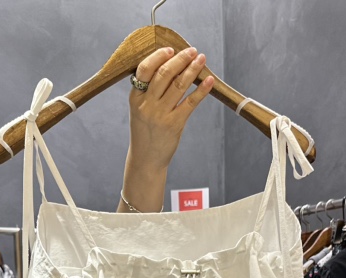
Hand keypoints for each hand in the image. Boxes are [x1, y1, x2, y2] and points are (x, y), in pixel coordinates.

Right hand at [119, 46, 214, 212]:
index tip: (170, 49)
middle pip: (164, 74)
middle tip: (192, 51)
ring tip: (201, 59)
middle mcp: (147, 105)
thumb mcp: (139, 110)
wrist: (146, 160)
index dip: (158, 57)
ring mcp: (160, 115)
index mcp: (135, 98)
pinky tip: (209, 81)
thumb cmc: (145, 133)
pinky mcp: (174, 125)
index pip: (145, 70)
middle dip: (180, 59)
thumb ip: (150, 92)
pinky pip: (190, 103)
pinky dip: (201, 90)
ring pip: (178, 85)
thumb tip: (170, 67)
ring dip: (192, 70)